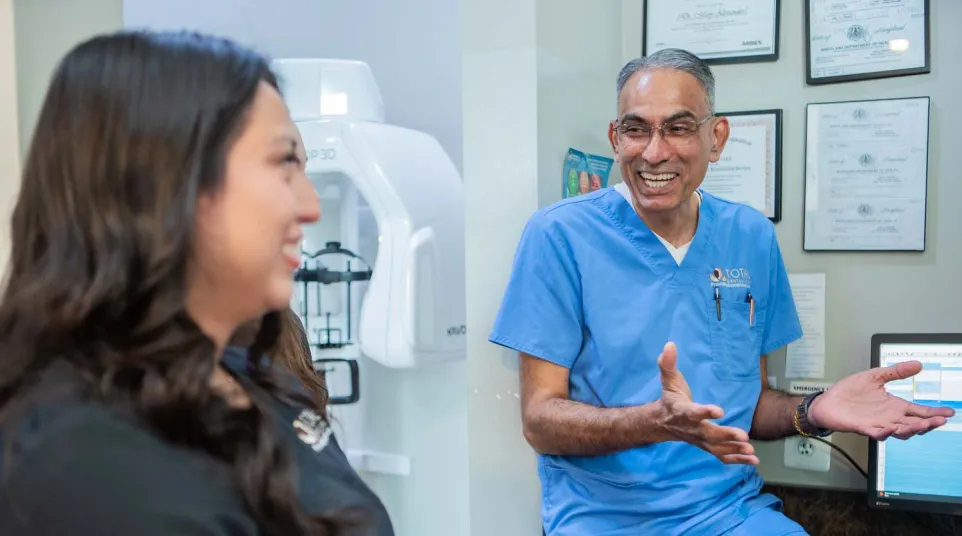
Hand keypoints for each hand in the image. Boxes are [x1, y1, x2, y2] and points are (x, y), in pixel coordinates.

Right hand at [656, 342, 757, 464]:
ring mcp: (700, 440)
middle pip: (710, 434)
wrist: (661, 423)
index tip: (719, 411)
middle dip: (727, 435)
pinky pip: (721, 455)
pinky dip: (737, 459)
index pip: (694, 412)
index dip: (705, 412)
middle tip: (744, 436)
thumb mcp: (668, 380)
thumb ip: (668, 364)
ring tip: (751, 450)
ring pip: (717, 447)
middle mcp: (692, 428)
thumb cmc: (670, 398)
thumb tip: (670, 345)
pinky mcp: (707, 446)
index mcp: (683, 411)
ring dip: (734, 449)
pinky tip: (753, 460)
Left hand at [809, 360, 955, 440]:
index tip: (949, 412)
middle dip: (928, 423)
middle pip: (914, 423)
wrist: (827, 401)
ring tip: (921, 425)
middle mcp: (889, 417)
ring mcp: (878, 424)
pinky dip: (884, 433)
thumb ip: (895, 372)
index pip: (919, 411)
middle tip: (939, 420)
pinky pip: (877, 434)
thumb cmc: (849, 391)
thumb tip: (917, 364)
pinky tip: (890, 429)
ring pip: (900, 431)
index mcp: (894, 405)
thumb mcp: (874, 376)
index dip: (934, 412)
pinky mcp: (864, 428)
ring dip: (911, 429)